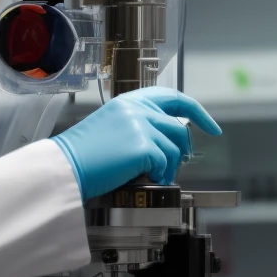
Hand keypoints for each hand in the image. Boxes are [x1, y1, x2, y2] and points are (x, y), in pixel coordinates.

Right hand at [55, 86, 220, 201]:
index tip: (210, 126)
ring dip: (169, 166)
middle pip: (178, 126)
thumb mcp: (111, 128)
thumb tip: (164, 140)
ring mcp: (140, 125)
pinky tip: (146, 179)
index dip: (196, 111)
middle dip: (183, 148)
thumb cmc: (84, 155)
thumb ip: (136, 125)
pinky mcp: (142, 146)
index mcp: (128, 101)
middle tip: (176, 164)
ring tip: (154, 175)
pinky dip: (161, 175)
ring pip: (175, 146)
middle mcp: (136, 109)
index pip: (172, 96)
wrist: (65, 167)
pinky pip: (166, 162)